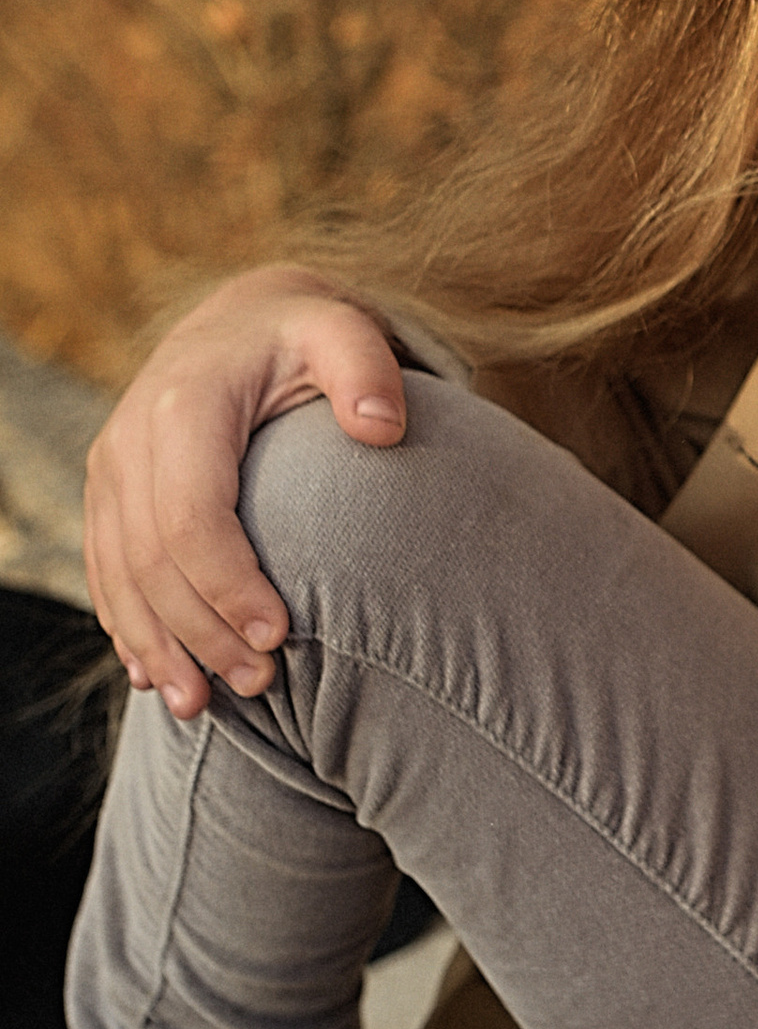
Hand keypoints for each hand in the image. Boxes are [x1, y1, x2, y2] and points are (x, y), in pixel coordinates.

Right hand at [84, 268, 407, 716]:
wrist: (241, 323)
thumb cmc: (303, 338)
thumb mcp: (343, 333)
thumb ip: (368, 370)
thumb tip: (382, 427)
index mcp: (183, 405)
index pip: (192, 516)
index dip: (229, 586)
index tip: (282, 636)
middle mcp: (129, 440)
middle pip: (151, 560)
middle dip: (200, 632)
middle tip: (262, 683)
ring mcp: (110, 472)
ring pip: (118, 577)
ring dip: (158, 646)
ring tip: (203, 705)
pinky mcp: (107, 497)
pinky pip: (104, 572)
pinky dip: (128, 628)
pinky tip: (155, 676)